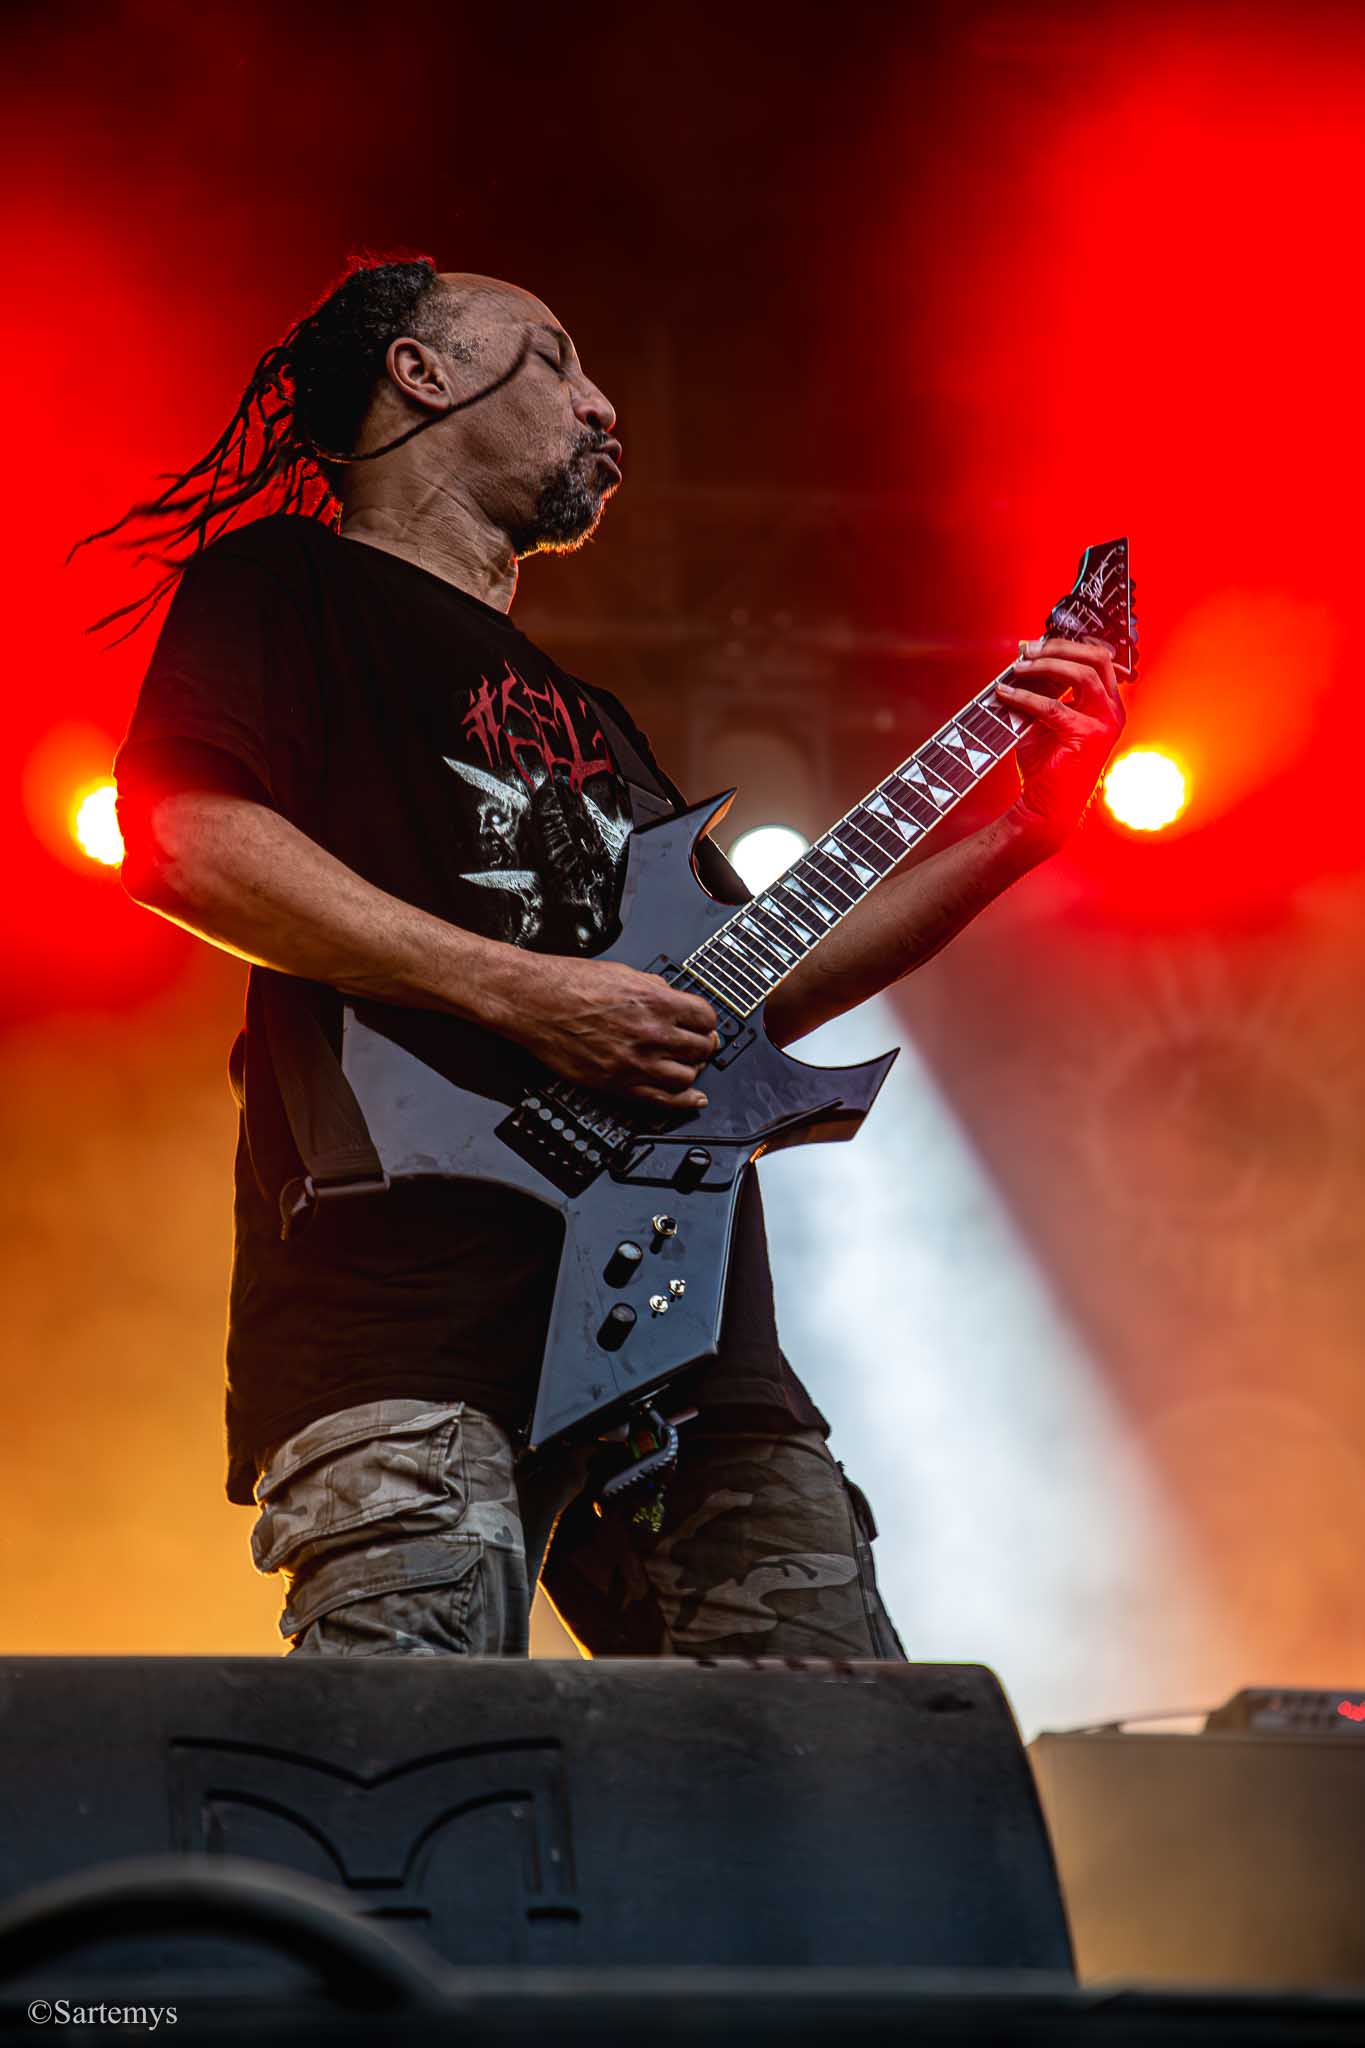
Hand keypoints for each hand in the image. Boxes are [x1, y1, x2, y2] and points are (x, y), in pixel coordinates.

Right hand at [507, 955, 719, 1108]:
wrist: (534, 1001)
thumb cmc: (568, 983)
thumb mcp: (622, 973)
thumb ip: (653, 988)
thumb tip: (669, 997)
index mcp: (656, 1000)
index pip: (705, 1017)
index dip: (706, 1023)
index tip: (703, 1026)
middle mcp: (652, 1033)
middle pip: (701, 1048)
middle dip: (702, 1047)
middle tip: (698, 1046)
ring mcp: (637, 1061)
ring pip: (687, 1076)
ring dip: (690, 1071)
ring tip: (685, 1066)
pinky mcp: (618, 1083)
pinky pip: (663, 1100)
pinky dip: (684, 1103)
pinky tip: (693, 1100)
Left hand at [995, 634, 1126, 845]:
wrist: (1046, 806)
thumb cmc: (1046, 764)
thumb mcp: (1045, 718)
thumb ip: (1045, 690)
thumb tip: (1025, 659)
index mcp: (1108, 703)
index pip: (1099, 658)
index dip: (1068, 644)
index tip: (1036, 642)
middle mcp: (1113, 711)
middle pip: (1097, 658)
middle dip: (1059, 647)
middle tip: (1028, 649)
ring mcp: (1105, 724)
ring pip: (1083, 675)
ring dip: (1046, 666)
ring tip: (1018, 667)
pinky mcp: (1087, 738)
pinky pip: (1054, 707)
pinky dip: (1025, 697)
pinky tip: (1005, 694)